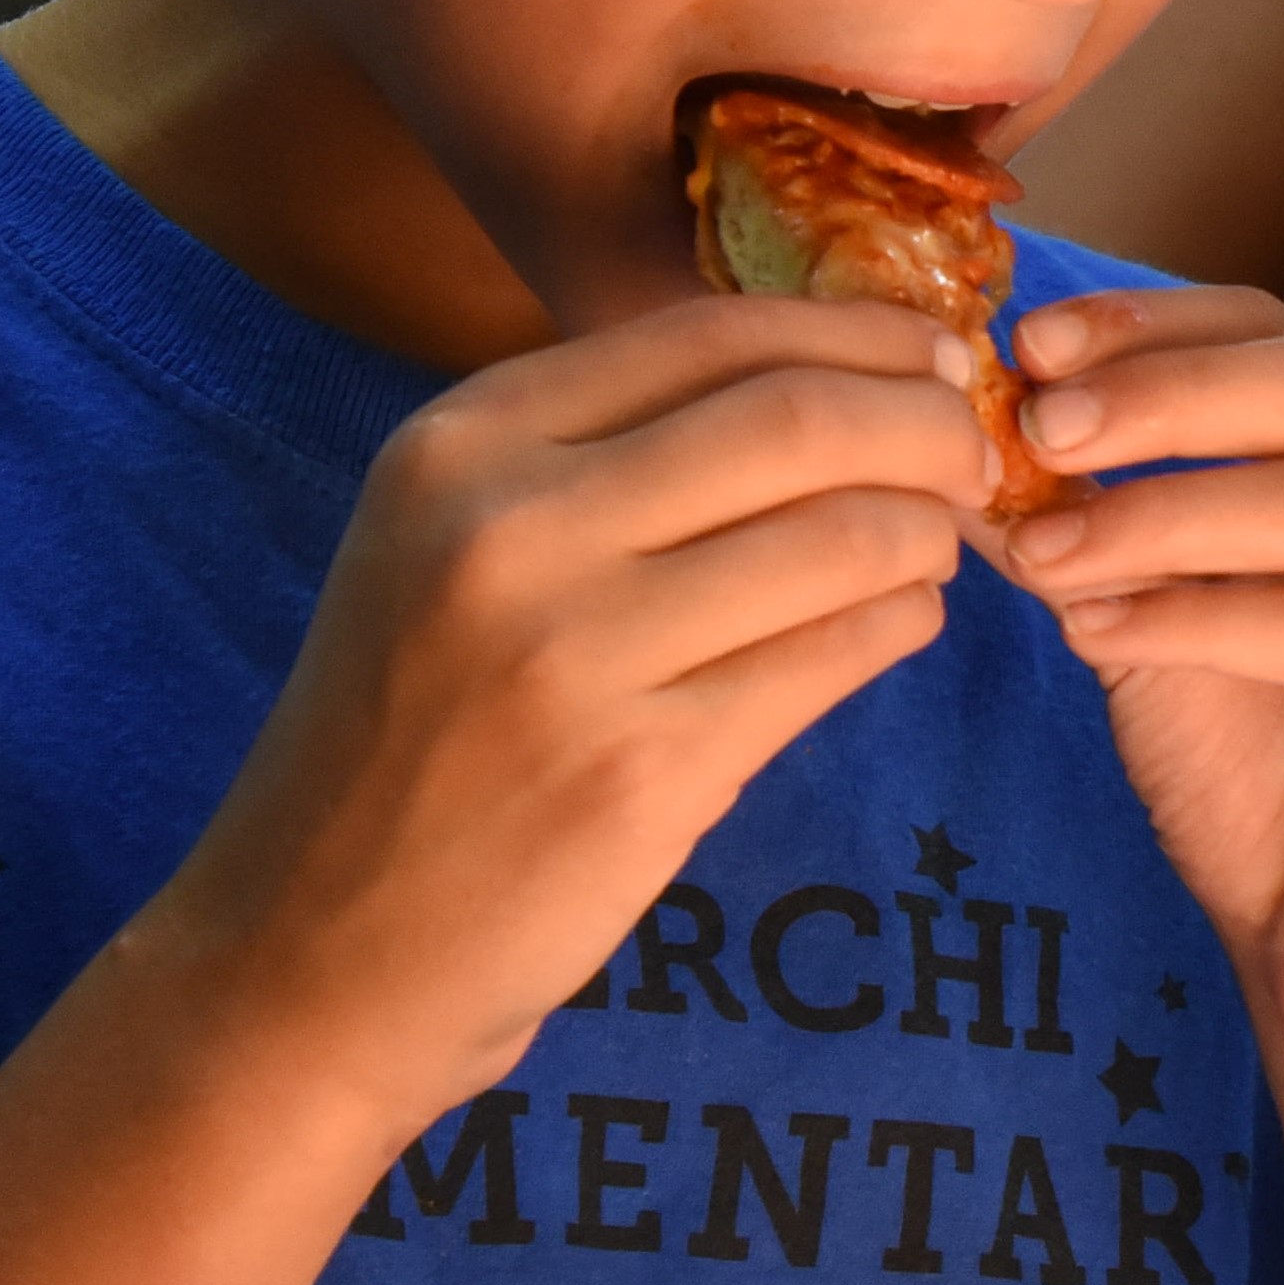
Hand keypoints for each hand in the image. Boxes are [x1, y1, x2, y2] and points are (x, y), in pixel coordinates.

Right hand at [137, 295, 993, 1138]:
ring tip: (933, 550)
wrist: (310, 951)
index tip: (935, 355)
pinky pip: (836, 656)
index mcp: (462, 445)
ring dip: (927, 533)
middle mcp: (507, 528)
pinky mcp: (642, 773)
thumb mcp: (452, 548)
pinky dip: (898, 624)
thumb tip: (834, 375)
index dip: (856, 334)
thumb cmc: (412, 737)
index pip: (711, 333)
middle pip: (798, 417)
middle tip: (974, 453)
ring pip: (843, 535)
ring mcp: (573, 654)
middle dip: (926, 422)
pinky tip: (897, 625)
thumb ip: (607, 454)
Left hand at [996, 285, 1283, 1095]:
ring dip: (1159, 513)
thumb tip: (966, 429)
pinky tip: (1093, 629)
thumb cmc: (1265, 789)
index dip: (1159, 325)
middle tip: (1032, 421)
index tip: (1029, 341)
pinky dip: (1198, 617)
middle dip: (1165, 394)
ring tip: (1035, 551)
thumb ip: (1100, 525)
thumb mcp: (1162, 624)